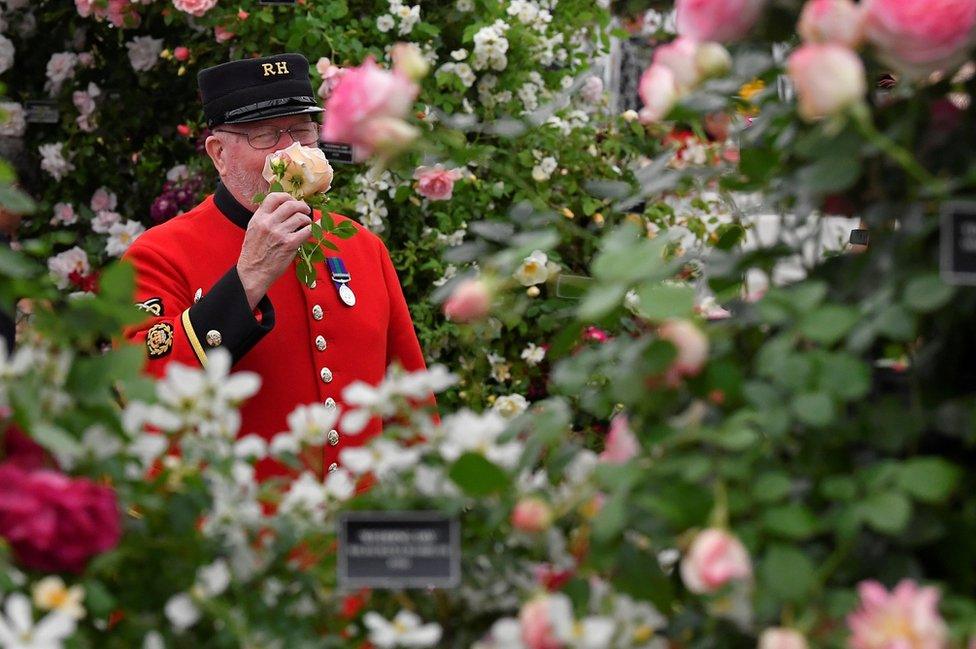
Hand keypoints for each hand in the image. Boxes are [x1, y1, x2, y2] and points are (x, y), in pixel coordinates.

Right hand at [237, 192, 311, 308]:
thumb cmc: (254, 253)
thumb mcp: (253, 230)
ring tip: (307, 223)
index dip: (286, 196)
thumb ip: (265, 218)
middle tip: (306, 210)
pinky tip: (314, 229)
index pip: (273, 197)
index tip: (293, 200)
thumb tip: (281, 209)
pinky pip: (307, 230)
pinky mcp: (289, 244)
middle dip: (302, 205)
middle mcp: (269, 223)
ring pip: (300, 217)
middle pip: (290, 205)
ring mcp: (279, 233)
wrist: (253, 272)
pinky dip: (313, 228)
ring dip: (307, 219)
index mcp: (259, 218)